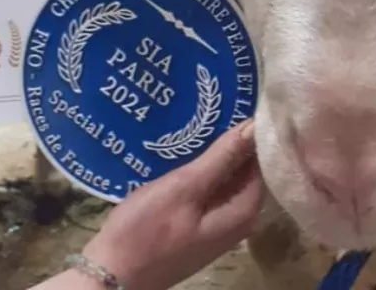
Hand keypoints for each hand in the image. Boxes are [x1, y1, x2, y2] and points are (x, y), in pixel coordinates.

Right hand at [81, 118, 262, 289]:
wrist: (113, 275)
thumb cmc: (146, 230)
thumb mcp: (184, 187)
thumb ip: (221, 158)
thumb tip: (255, 127)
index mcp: (244, 212)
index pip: (263, 163)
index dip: (254, 135)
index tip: (245, 102)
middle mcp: (240, 223)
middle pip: (247, 174)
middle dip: (237, 144)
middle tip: (225, 105)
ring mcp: (219, 229)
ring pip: (228, 183)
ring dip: (220, 157)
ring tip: (210, 120)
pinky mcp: (200, 231)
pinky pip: (213, 195)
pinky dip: (206, 174)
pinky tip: (193, 155)